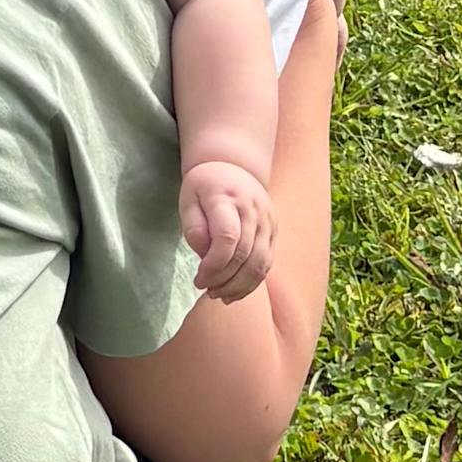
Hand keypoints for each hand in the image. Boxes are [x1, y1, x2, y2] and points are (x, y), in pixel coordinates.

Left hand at [180, 156, 274, 304]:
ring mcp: (267, 220)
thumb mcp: (188, 200)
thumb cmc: (205, 187)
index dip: (213, 265)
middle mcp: (253, 209)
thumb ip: (194, 228)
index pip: (227, 238)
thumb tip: (205, 255)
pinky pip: (267, 263)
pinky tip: (235, 291)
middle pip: (243, 255)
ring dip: (239, 286)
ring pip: (259, 263)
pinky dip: (252, 283)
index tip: (198, 278)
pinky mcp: (273, 231)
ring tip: (219, 295)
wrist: (233, 166)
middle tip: (206, 290)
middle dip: (223, 280)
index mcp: (227, 198)